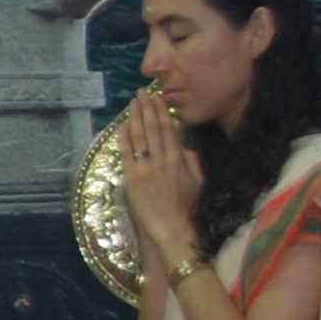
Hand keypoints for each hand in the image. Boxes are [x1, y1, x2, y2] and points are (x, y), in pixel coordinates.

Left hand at [119, 89, 202, 257]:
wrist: (173, 228)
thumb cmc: (188, 207)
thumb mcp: (199, 181)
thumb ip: (192, 160)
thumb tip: (185, 145)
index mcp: (179, 159)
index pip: (168, 129)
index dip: (162, 111)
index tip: (157, 97)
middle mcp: (161, 159)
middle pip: (152, 128)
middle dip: (147, 108)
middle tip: (141, 92)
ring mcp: (145, 168)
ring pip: (139, 137)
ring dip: (134, 117)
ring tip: (131, 103)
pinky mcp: (131, 179)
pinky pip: (126, 153)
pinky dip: (124, 138)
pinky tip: (122, 125)